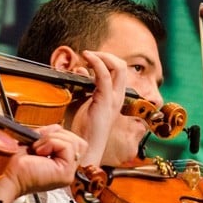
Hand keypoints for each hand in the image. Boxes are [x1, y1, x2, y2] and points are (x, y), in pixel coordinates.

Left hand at [0, 125, 87, 202]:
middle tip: (38, 145)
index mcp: (61, 165)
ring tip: (38, 149)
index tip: (39, 143)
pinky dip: (51, 143)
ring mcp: (68, 173)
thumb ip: (50, 135)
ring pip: (73, 142)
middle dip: (56, 135)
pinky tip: (39, 153)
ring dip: (52, 139)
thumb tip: (57, 127)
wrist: (5, 175)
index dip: (57, 136)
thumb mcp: (36, 143)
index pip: (74, 142)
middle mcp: (67, 171)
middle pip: (77, 141)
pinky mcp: (65, 173)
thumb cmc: (14, 164)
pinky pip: (67, 146)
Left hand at [68, 50, 127, 165]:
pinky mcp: (105, 100)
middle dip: (106, 55)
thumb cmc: (85, 128)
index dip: (106, 60)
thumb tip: (81, 70)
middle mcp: (118, 96)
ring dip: (101, 56)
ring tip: (87, 55)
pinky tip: (87, 59)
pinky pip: (104, 76)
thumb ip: (86, 85)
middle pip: (121, 66)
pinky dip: (96, 62)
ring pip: (118, 67)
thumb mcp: (85, 101)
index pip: (118, 70)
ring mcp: (114, 98)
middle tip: (89, 55)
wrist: (87, 147)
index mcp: (115, 97)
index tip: (89, 58)